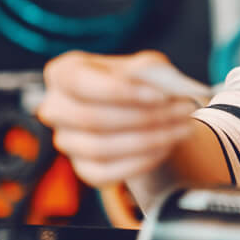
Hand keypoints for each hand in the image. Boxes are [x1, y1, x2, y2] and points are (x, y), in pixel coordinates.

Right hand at [36, 50, 199, 186]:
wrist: (143, 110)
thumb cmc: (139, 82)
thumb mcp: (146, 66)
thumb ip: (151, 72)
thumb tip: (162, 88)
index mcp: (63, 73)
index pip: (81, 83)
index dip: (121, 91)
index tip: (161, 95)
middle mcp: (55, 108)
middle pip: (91, 118)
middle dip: (144, 117)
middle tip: (183, 111)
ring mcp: (66, 141)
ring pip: (100, 148)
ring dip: (149, 139)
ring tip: (183, 128)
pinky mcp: (83, 169)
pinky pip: (106, 173)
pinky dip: (140, 162)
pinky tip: (166, 147)